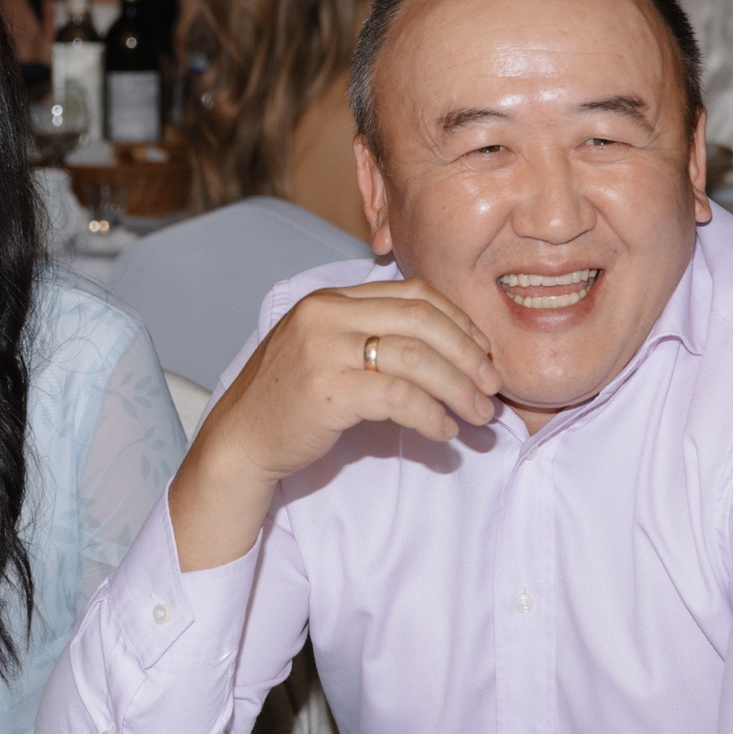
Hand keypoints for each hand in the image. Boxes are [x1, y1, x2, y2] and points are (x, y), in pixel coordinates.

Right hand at [170, 279, 501, 570]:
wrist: (241, 440)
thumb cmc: (291, 402)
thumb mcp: (329, 351)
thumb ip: (374, 337)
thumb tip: (454, 353)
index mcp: (331, 297)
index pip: (412, 293)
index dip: (458, 321)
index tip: (482, 353)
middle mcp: (326, 314)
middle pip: (422, 321)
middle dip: (469, 355)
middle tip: (492, 387)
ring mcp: (323, 350)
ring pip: (417, 358)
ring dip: (458, 389)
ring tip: (477, 416)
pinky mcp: (326, 390)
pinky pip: (398, 396)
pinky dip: (431, 415)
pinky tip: (442, 430)